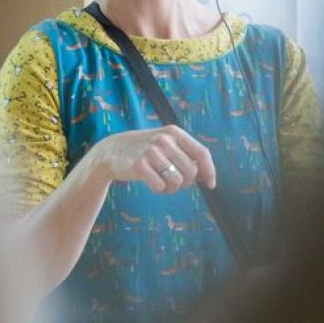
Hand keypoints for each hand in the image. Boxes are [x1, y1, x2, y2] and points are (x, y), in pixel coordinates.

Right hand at [91, 125, 215, 192]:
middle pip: (191, 171)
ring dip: (172, 188)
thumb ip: (186, 155)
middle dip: (186, 182)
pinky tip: (151, 182)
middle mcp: (165, 139)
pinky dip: (159, 190)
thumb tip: (207, 177)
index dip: (209, 170)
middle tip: (174, 182)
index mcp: (174, 132)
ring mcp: (152, 151)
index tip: (211, 184)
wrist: (112, 151)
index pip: (201, 153)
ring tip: (162, 182)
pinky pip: (161, 187)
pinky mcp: (140, 165)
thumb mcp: (166, 144)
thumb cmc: (145, 150)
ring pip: (178, 181)